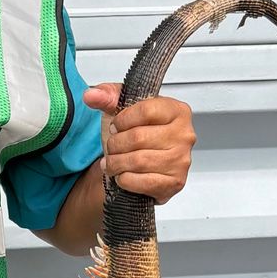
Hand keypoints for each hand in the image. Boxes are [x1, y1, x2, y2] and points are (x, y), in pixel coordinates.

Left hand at [83, 86, 195, 202]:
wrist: (141, 163)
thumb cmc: (137, 133)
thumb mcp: (123, 110)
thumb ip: (108, 97)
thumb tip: (91, 95)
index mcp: (177, 111)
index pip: (146, 110)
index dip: (122, 120)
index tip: (116, 126)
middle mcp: (184, 135)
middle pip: (139, 137)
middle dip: (115, 144)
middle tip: (111, 146)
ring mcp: (181, 160)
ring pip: (138, 161)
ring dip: (116, 163)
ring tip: (112, 161)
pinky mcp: (174, 182)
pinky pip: (143, 182)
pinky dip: (125, 179)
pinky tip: (122, 174)